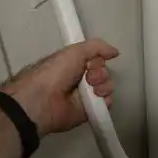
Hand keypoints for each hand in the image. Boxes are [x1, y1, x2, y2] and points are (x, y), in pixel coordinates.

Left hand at [0, 39, 118, 136]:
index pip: (96, 59)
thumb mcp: (74, 51)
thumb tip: (115, 52)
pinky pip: (106, 103)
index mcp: (74, 65)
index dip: (97, 59)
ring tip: (92, 89)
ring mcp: (86, 96)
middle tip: (89, 78)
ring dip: (103, 85)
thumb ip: (97, 47)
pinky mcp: (90, 111)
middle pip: (103, 72)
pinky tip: (96, 98)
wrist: (42, 100)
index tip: (90, 63)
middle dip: (100, 72)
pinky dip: (105, 99)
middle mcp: (80, 79)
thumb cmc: (55, 73)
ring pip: (107, 86)